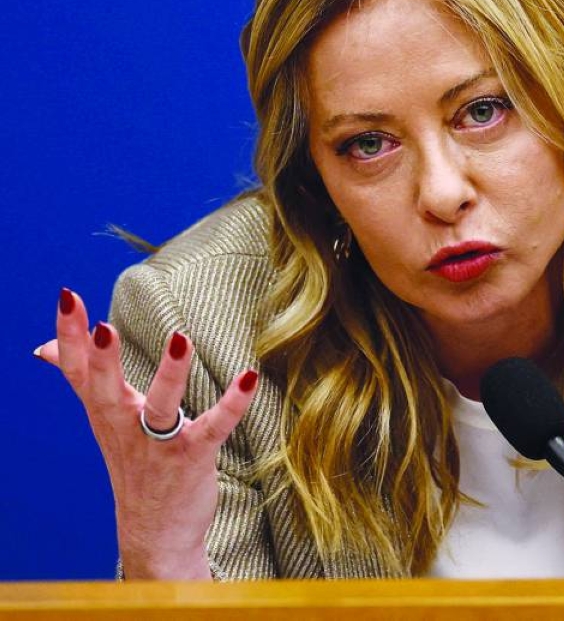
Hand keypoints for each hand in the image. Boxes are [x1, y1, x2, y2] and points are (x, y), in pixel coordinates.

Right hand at [36, 288, 258, 579]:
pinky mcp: (193, 457)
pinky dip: (233, 403)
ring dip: (170, 374)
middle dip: (104, 359)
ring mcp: (159, 444)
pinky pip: (214, 427)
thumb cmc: (134, 464)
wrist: (156, 533)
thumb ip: (82, 379)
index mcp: (104, 412)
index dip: (70, 336)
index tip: (68, 297)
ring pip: (161, 407)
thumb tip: (44, 347)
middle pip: (108, 389)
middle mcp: (125, 426)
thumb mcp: (103, 419)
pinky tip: (250, 376)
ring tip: (181, 338)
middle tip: (102, 327)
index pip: (79, 370)